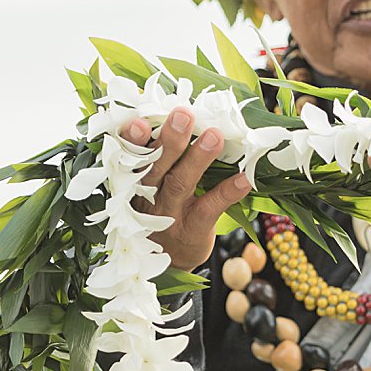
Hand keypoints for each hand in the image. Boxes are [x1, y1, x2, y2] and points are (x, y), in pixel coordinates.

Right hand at [124, 106, 251, 271]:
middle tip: (183, 114)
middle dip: (168, 140)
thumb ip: (158, 152)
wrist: (170, 260)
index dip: (130, 140)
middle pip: (154, 167)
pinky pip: (209, 209)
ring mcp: (168, 216)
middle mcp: (146, 197)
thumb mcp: (149, 183)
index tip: (137, 121)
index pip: (127, 157)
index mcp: (132, 180)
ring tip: (215, 135)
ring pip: (180, 184)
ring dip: (197, 159)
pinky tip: (244, 179)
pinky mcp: (192, 231)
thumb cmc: (160, 209)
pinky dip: (226, 193)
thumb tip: (178, 110)